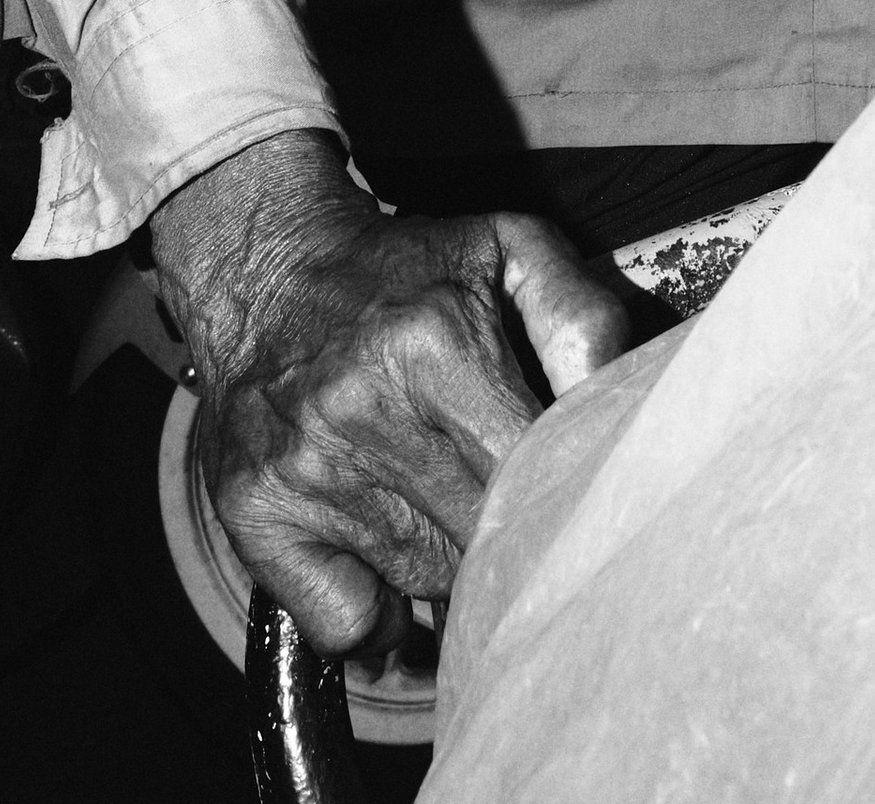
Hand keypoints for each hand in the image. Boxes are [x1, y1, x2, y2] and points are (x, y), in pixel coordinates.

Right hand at [149, 130, 630, 656]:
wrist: (271, 270)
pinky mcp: (258, 515)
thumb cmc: (409, 272)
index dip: (564, 489)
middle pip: (481, 535)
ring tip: (453, 510)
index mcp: (435, 344)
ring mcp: (305, 471)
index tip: (577, 491)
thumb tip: (616, 400)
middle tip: (524, 511)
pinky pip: (347, 623)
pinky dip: (381, 616)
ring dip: (453, 567)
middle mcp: (363, 412)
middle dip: (514, 533)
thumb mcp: (508, 251)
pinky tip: (392, 563)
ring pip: (423, 582)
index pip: (530, 466)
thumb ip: (581, 318)